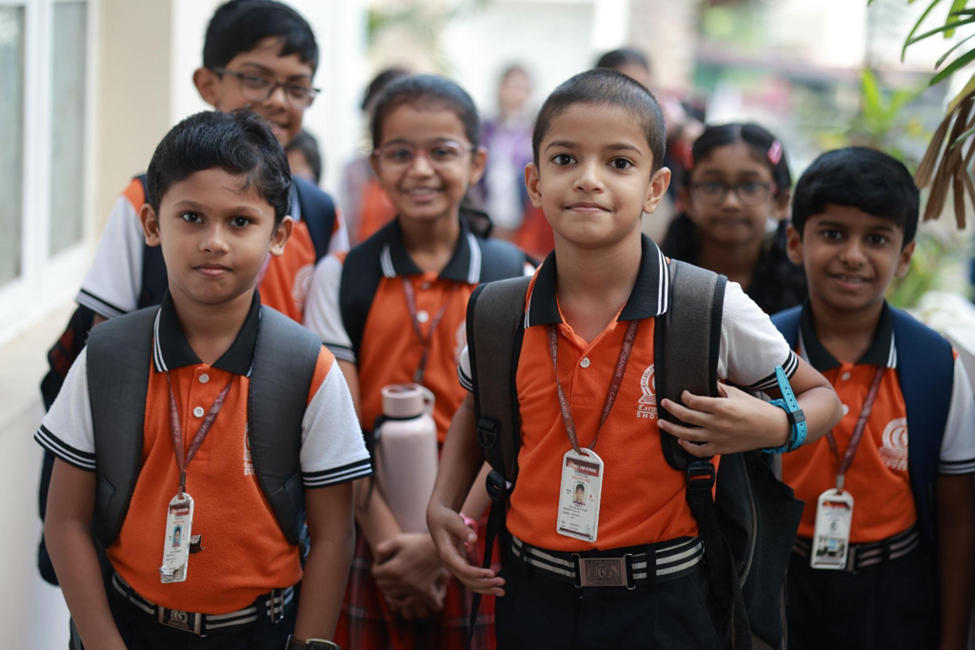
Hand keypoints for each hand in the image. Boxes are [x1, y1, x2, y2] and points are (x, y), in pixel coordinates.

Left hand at [372, 533, 446, 617]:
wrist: (439, 548)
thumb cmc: (418, 542)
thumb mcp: (398, 540)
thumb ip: (382, 549)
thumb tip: (376, 559)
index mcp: (394, 569)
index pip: (375, 573)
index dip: (376, 566)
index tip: (381, 562)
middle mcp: (402, 582)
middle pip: (382, 585)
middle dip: (382, 577)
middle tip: (387, 570)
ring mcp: (413, 589)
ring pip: (392, 595)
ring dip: (389, 589)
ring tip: (393, 581)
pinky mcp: (423, 593)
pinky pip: (407, 603)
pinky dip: (402, 601)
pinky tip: (402, 594)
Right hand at [427, 503, 504, 596]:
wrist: (436, 519)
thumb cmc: (445, 518)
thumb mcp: (453, 520)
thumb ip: (463, 530)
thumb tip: (474, 540)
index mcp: (447, 554)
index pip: (464, 570)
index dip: (478, 573)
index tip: (493, 573)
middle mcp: (449, 564)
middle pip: (468, 581)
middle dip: (485, 584)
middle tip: (502, 583)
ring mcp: (454, 566)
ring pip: (469, 583)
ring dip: (485, 588)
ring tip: (501, 591)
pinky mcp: (459, 565)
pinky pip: (470, 579)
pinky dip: (482, 584)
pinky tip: (493, 586)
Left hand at [658, 383, 789, 455]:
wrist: (771, 429)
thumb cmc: (755, 409)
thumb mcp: (737, 394)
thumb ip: (720, 389)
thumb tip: (706, 382)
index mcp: (722, 407)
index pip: (695, 401)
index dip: (685, 397)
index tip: (682, 394)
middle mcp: (717, 423)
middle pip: (687, 417)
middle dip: (672, 409)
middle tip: (663, 403)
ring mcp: (717, 438)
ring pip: (687, 435)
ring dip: (671, 429)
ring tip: (661, 423)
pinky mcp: (720, 449)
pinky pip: (699, 451)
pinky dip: (687, 446)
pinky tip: (680, 440)